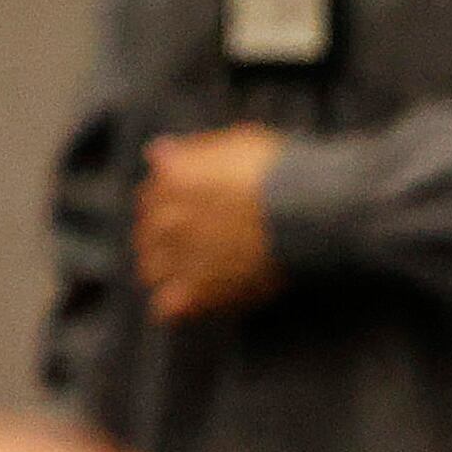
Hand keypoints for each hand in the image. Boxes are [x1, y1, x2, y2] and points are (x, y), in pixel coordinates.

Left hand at [133, 124, 287, 320]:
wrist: (304, 213)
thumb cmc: (278, 173)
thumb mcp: (236, 143)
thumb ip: (194, 152)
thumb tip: (158, 154)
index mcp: (173, 180)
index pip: (150, 197)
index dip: (168, 206)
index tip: (186, 214)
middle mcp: (166, 217)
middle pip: (147, 233)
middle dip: (165, 239)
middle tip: (193, 246)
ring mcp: (179, 256)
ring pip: (151, 270)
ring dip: (166, 271)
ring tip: (190, 275)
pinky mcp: (197, 294)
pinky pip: (168, 308)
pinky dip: (176, 307)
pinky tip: (191, 304)